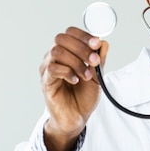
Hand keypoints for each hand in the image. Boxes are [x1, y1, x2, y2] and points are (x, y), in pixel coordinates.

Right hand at [39, 27, 109, 150]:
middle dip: (81, 48)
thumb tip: (103, 42)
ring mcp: (48, 69)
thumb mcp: (97, 75)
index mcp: (67, 52)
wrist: (77, 117)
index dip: (83, 35)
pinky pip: (52, 69)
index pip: (70, 33)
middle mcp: (54, 57)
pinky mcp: (46, 82)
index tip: (97, 43)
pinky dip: (68, 72)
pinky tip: (76, 80)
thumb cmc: (84, 95)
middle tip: (94, 61)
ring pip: (57, 52)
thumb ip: (99, 59)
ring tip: (87, 75)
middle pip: (61, 39)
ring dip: (76, 62)